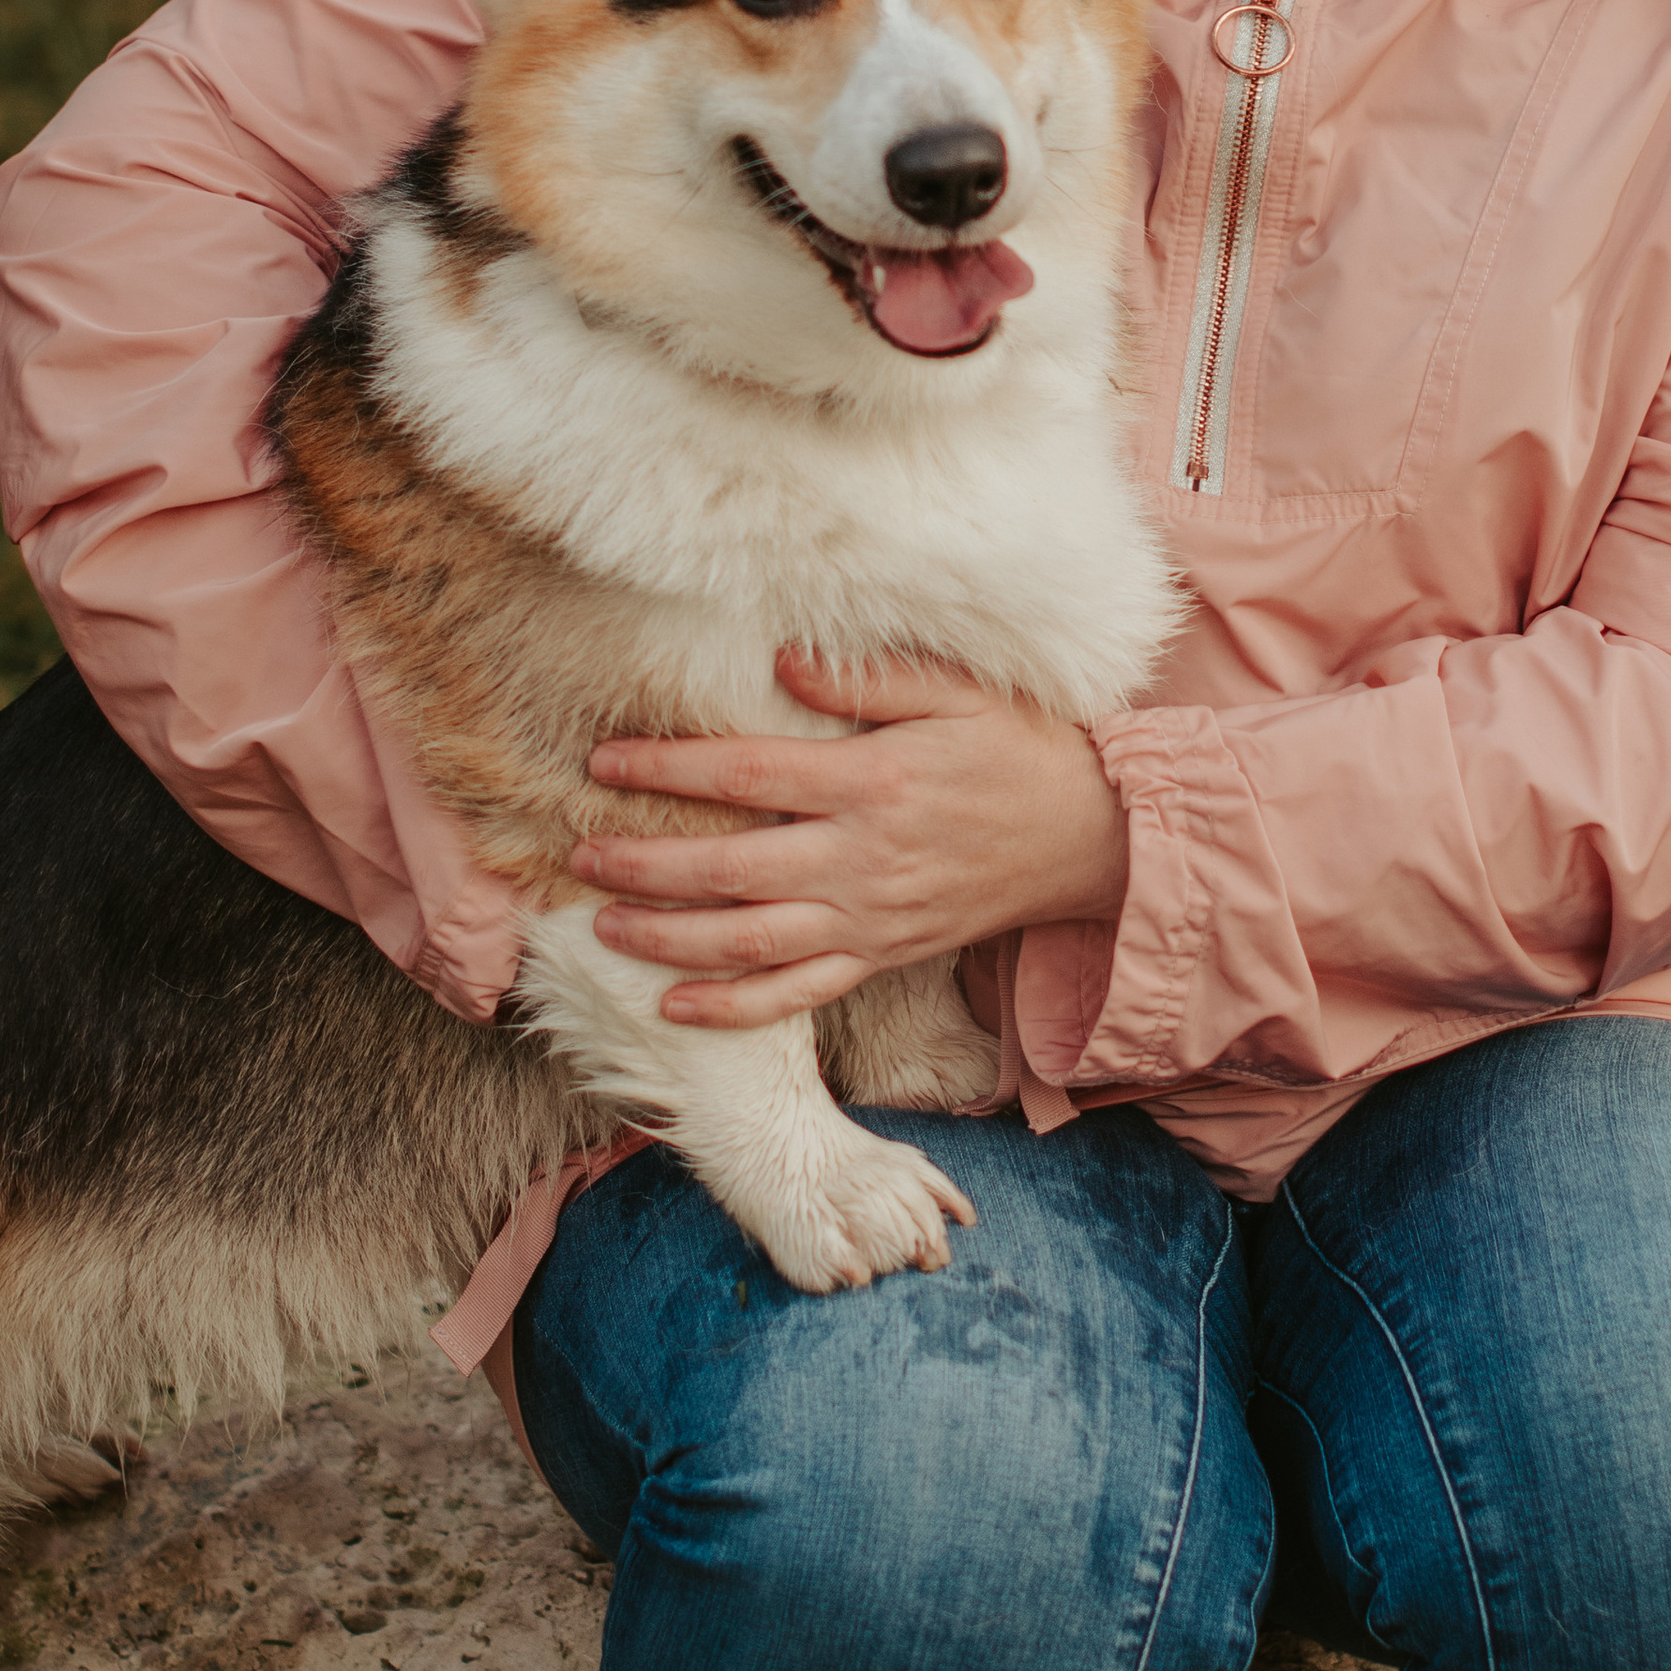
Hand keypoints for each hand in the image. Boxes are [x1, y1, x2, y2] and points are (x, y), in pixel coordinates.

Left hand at [569, 650, 1131, 1031]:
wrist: (1092, 838)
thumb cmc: (1021, 751)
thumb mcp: (960, 691)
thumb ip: (870, 677)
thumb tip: (780, 661)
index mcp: (873, 782)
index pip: (746, 775)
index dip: (667, 768)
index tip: (604, 761)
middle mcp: (862, 858)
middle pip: (728, 868)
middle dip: (643, 863)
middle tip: (578, 853)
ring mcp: (871, 917)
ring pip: (750, 941)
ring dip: (668, 938)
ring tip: (604, 924)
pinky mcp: (885, 955)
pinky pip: (798, 994)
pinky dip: (733, 1008)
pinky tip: (675, 1006)